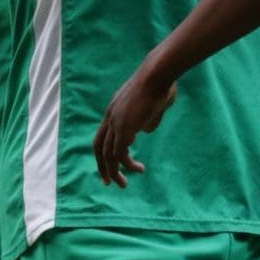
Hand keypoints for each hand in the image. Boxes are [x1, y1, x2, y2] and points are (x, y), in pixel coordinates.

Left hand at [93, 71, 178, 186]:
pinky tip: (139, 168)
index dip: (106, 150)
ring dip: (113, 172)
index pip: (103, 135)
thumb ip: (148, 119)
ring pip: (107, 155)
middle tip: (108, 182)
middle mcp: (110, 118)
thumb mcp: (154, 105)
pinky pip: (120, 153)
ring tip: (124, 184)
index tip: (115, 163)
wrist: (157, 74)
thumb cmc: (160, 84)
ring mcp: (115, 123)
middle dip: (102, 166)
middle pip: (98, 147)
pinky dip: (127, 165)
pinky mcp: (124, 129)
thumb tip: (144, 131)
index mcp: (114, 110)